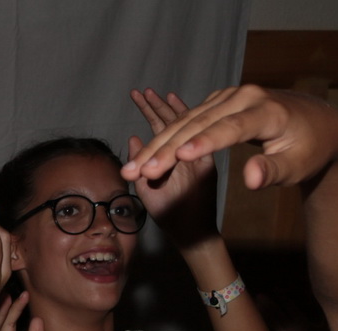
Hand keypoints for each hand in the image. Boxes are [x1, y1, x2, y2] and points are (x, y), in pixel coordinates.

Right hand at [123, 85, 337, 193]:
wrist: (315, 124)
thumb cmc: (308, 149)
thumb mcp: (296, 166)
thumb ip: (272, 172)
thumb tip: (251, 180)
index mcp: (266, 111)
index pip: (230, 128)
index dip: (203, 143)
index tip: (177, 158)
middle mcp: (244, 97)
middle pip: (198, 124)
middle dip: (165, 150)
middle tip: (137, 173)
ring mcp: (229, 97)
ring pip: (186, 121)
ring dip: (157, 146)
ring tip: (132, 170)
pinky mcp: (219, 103)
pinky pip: (187, 120)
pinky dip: (166, 139)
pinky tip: (146, 158)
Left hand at [126, 89, 218, 248]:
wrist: (192, 233)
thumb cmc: (170, 215)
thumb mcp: (148, 189)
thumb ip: (142, 164)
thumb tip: (133, 139)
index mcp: (168, 159)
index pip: (158, 129)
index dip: (148, 112)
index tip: (137, 95)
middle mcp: (181, 153)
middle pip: (167, 123)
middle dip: (152, 106)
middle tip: (139, 90)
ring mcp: (194, 155)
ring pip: (180, 125)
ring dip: (164, 108)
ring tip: (151, 92)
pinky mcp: (204, 161)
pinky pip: (196, 137)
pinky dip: (186, 119)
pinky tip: (176, 101)